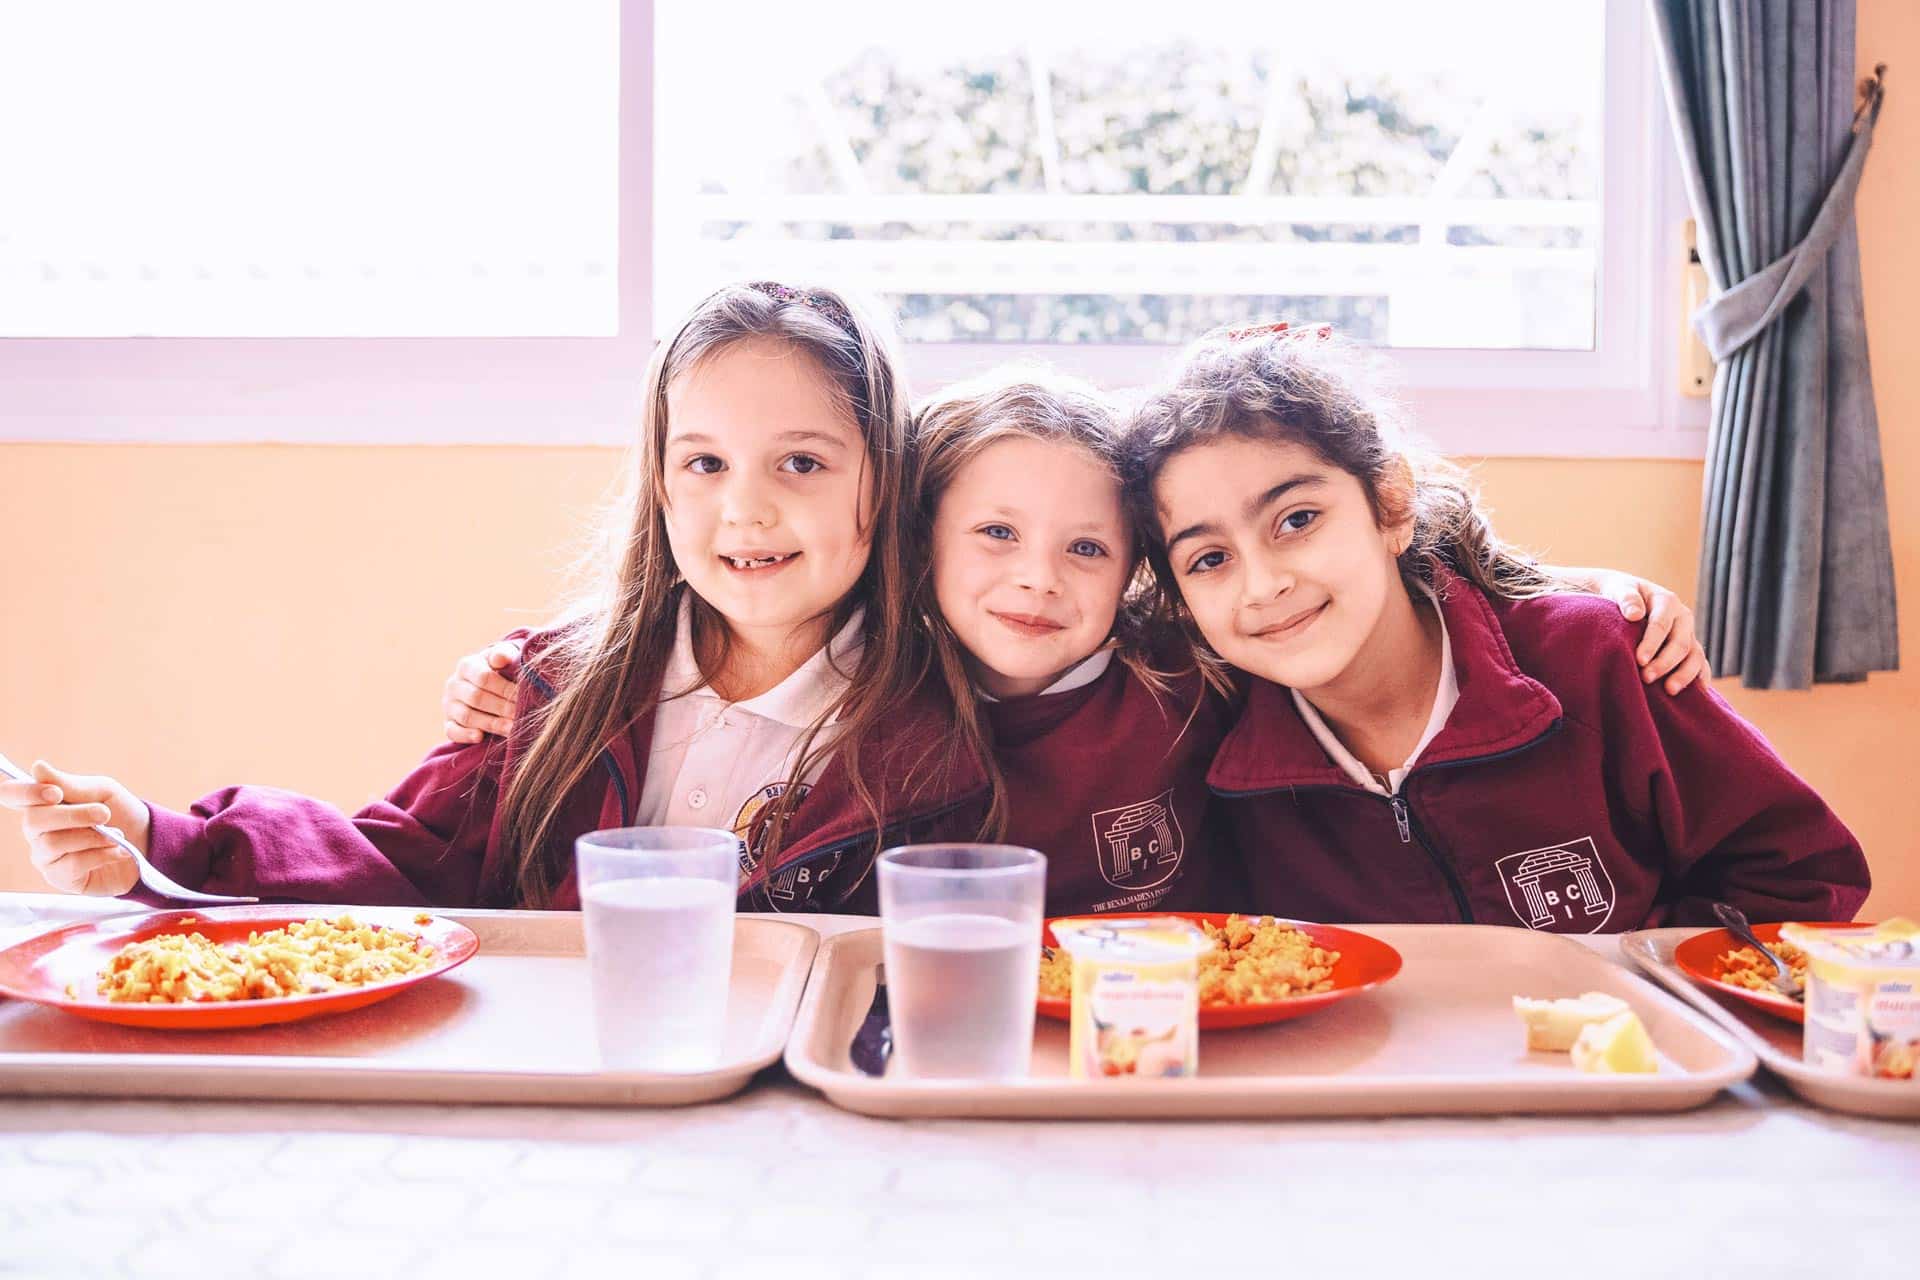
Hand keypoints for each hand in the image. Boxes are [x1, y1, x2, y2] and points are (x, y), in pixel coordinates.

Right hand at [0, 761, 149, 895]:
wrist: (147, 842)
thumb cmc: (120, 813)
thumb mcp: (102, 791)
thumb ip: (70, 784)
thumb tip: (37, 768)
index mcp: (42, 803)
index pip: (11, 794)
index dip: (24, 792)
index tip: (54, 793)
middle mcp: (37, 831)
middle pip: (33, 820)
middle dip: (74, 815)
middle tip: (104, 814)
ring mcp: (46, 856)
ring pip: (52, 844)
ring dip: (92, 836)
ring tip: (116, 835)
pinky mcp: (61, 878)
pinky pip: (70, 866)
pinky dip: (100, 855)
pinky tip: (118, 851)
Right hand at [442, 639, 523, 743]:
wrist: (489, 682)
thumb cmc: (503, 668)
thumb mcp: (506, 655)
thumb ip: (504, 653)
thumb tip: (500, 658)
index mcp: (467, 665)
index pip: (484, 678)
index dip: (505, 689)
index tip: (524, 697)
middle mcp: (454, 684)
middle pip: (477, 698)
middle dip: (502, 708)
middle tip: (522, 715)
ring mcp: (449, 705)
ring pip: (467, 716)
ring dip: (491, 724)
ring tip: (513, 729)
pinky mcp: (449, 722)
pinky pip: (452, 731)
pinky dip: (465, 735)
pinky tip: (480, 738)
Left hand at [1581, 569, 1709, 693]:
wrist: (1627, 598)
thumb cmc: (1620, 594)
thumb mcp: (1619, 589)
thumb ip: (1626, 598)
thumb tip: (1634, 614)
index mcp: (1667, 601)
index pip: (1662, 624)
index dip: (1652, 643)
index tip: (1639, 660)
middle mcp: (1682, 619)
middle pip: (1681, 643)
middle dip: (1665, 663)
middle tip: (1646, 678)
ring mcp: (1689, 635)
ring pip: (1695, 657)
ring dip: (1684, 675)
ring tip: (1669, 691)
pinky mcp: (1690, 650)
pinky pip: (1701, 666)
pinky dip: (1699, 680)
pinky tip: (1694, 695)